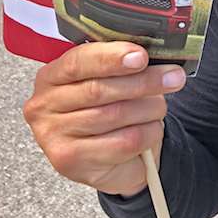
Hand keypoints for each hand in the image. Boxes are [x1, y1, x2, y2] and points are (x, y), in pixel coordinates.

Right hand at [23, 41, 185, 196]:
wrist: (114, 156)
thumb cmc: (112, 106)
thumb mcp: (113, 79)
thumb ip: (124, 64)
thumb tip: (159, 56)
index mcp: (52, 76)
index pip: (78, 61)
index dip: (112, 58)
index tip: (142, 56)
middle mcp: (44, 105)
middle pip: (99, 90)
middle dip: (143, 81)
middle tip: (173, 77)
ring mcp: (52, 136)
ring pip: (114, 115)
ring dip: (148, 109)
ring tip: (159, 108)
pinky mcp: (70, 162)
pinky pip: (122, 142)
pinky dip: (147, 133)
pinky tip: (150, 130)